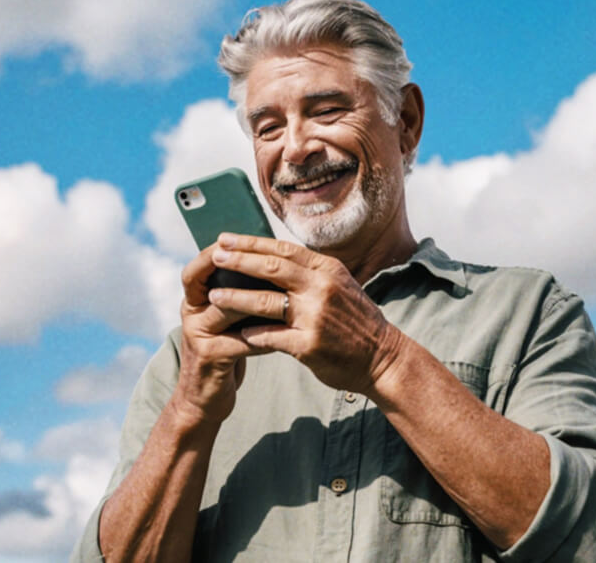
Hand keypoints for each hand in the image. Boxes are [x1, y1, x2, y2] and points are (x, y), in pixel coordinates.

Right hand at [175, 244, 268, 423]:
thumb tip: (272, 261)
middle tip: (269, 258)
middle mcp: (191, 313)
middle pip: (210, 280)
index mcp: (194, 299)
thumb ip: (240, 293)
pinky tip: (290, 329)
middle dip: (237, 264)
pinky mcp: (210, 357)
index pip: (198, 266)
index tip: (241, 239)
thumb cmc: (226, 350)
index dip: (216, 251)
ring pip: (228, 307)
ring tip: (286, 289)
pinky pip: (244, 340)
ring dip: (258, 298)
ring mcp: (198, 335)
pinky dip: (268, 333)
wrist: (206, 399)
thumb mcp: (228, 319)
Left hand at [208, 233, 404, 393]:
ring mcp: (315, 316)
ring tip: (213, 296)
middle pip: (271, 268)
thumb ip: (310, 272)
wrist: (383, 357)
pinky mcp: (309, 344)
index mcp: (327, 269)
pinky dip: (250, 333)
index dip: (252, 242)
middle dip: (238, 261)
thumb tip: (274, 256)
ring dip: (235, 298)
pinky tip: (234, 332)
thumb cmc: (356, 320)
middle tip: (214, 255)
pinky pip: (271, 336)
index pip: (283, 249)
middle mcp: (322, 288)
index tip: (227, 239)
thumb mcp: (339, 285)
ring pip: (266, 302)